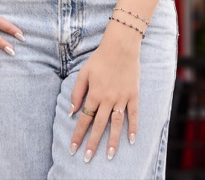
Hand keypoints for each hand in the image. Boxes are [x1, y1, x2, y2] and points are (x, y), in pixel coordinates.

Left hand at [69, 27, 139, 162]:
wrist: (121, 46)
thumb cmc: (100, 58)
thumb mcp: (84, 73)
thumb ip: (77, 93)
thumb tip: (71, 112)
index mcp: (94, 94)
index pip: (84, 119)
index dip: (78, 135)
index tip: (73, 148)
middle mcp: (107, 99)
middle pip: (99, 125)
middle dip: (92, 143)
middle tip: (87, 158)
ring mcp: (121, 98)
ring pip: (116, 124)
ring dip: (113, 141)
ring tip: (109, 156)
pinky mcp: (133, 95)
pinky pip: (133, 114)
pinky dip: (133, 127)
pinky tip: (132, 140)